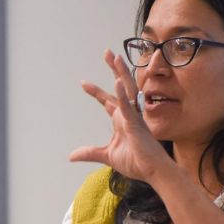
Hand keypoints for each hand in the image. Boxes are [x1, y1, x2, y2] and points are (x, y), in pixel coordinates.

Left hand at [70, 49, 170, 181]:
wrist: (152, 171)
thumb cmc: (136, 162)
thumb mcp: (107, 156)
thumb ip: (89, 153)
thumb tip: (71, 155)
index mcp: (122, 120)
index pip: (107, 101)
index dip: (96, 92)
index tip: (83, 83)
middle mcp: (128, 114)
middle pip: (120, 87)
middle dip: (113, 69)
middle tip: (107, 52)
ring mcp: (133, 116)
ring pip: (127, 89)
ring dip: (121, 72)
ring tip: (115, 56)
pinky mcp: (136, 123)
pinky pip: (128, 106)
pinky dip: (122, 94)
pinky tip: (117, 81)